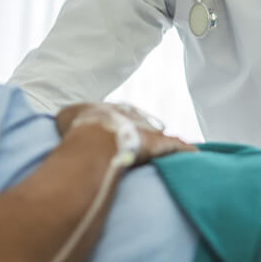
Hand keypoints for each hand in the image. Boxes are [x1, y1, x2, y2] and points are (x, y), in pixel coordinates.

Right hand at [55, 102, 196, 165]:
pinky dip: (185, 150)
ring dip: (163, 140)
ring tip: (167, 148)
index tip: (119, 130)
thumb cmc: (78, 128)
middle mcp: (131, 115)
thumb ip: (72, 117)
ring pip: (159, 133)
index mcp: (110, 108)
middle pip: (141, 121)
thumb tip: (67, 122)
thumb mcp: (68, 116)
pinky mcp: (160, 144)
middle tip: (141, 140)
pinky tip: (194, 154)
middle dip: (142, 130)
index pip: (119, 113)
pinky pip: (177, 146)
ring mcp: (147, 128)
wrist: (94, 139)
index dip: (119, 122)